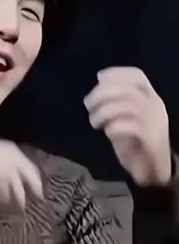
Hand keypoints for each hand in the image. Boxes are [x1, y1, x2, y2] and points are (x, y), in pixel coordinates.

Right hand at [0, 137, 43, 213]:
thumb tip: (2, 198)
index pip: (4, 151)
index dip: (22, 170)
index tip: (32, 191)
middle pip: (11, 151)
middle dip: (28, 174)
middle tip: (39, 196)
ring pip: (7, 158)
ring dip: (19, 182)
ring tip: (25, 203)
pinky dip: (5, 185)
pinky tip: (7, 201)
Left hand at [84, 67, 170, 185]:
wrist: (154, 170)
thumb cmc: (136, 145)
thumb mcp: (124, 120)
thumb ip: (115, 105)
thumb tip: (98, 88)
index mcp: (151, 98)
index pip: (137, 76)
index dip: (117, 73)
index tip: (98, 78)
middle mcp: (155, 106)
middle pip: (128, 89)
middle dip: (103, 93)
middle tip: (88, 105)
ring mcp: (155, 122)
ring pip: (128, 105)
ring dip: (105, 111)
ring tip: (94, 122)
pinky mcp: (151, 139)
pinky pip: (131, 126)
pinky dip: (114, 127)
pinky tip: (107, 132)